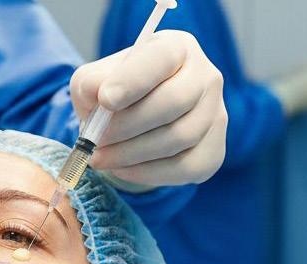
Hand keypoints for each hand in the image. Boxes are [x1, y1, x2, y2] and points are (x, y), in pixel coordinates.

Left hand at [71, 30, 227, 188]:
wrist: (139, 124)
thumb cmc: (119, 93)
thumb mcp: (97, 79)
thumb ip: (91, 82)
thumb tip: (96, 95)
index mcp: (177, 48)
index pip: (161, 58)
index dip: (133, 80)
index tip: (105, 99)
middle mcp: (205, 77)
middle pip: (173, 102)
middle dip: (127, 125)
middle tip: (95, 140)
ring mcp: (215, 115)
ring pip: (178, 137)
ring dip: (131, 153)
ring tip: (100, 157)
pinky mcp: (214, 151)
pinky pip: (183, 167)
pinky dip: (146, 172)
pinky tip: (121, 168)